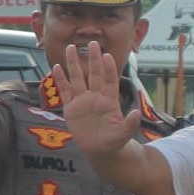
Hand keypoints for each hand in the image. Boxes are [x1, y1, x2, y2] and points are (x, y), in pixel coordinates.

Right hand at [57, 41, 140, 160]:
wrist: (99, 150)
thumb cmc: (114, 141)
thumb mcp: (123, 135)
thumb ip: (129, 124)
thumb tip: (136, 113)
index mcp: (109, 101)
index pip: (110, 81)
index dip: (109, 69)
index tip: (108, 56)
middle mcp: (96, 97)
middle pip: (94, 75)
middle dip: (93, 60)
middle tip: (93, 44)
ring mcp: (82, 101)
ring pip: (77, 79)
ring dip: (74, 64)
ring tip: (71, 48)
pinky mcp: (71, 108)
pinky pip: (65, 91)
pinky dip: (61, 80)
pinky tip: (57, 67)